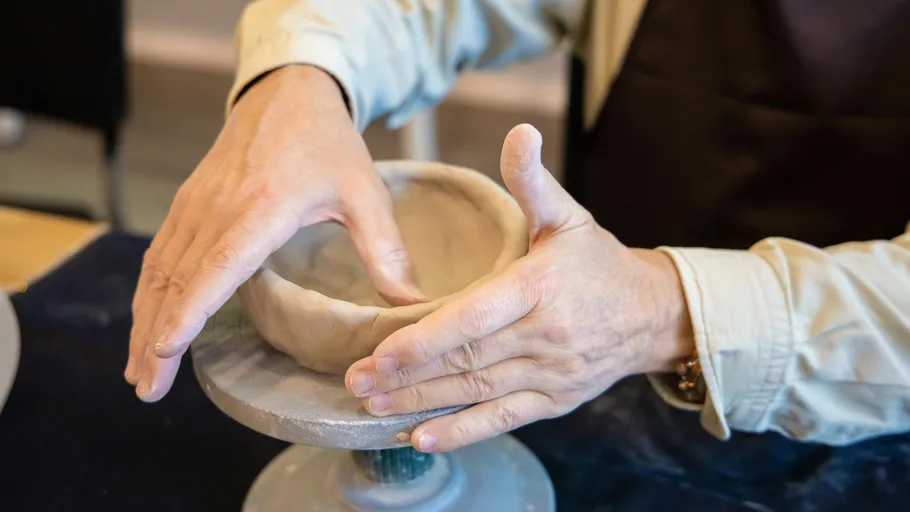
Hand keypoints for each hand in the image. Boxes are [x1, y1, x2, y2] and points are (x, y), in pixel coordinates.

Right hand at [126, 66, 424, 401]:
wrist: (288, 91)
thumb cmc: (328, 142)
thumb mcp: (365, 193)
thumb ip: (386, 251)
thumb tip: (412, 306)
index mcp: (262, 208)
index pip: (214, 268)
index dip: (186, 312)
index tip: (163, 351)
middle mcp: (218, 208)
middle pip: (176, 280)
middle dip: (154, 338)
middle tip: (146, 389)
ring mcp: (196, 204)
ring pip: (158, 270)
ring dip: (143, 320)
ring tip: (138, 371)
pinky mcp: (188, 202)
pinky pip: (159, 253)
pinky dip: (149, 293)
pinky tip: (147, 321)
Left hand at [344, 124, 694, 452]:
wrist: (651, 314)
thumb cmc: (597, 262)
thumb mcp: (568, 215)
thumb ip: (533, 180)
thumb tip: (520, 131)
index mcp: (539, 288)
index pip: (476, 318)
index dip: (426, 339)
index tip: (379, 353)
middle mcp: (545, 336)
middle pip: (467, 361)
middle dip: (406, 375)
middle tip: (353, 383)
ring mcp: (551, 374)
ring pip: (478, 393)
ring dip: (422, 403)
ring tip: (372, 407)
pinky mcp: (555, 400)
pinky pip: (504, 420)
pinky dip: (462, 432)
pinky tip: (421, 438)